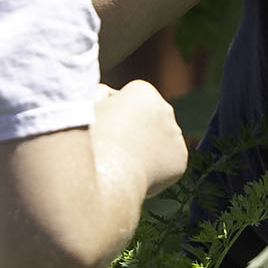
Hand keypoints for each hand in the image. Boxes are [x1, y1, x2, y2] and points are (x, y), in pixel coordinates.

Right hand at [96, 80, 188, 196]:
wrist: (106, 177)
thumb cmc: (89, 142)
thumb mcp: (87, 108)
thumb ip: (100, 95)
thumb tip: (111, 96)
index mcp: (142, 91)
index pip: (129, 98)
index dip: (113, 112)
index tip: (102, 127)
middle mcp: (165, 108)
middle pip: (147, 117)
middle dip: (135, 127)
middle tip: (113, 146)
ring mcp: (175, 135)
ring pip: (158, 139)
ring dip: (145, 147)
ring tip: (123, 161)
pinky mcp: (180, 160)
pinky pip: (166, 161)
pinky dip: (154, 167)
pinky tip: (136, 172)